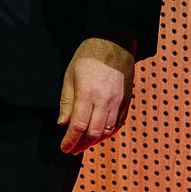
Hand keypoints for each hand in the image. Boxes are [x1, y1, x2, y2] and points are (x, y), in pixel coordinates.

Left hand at [57, 36, 135, 152]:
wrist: (114, 41)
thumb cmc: (89, 56)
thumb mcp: (70, 76)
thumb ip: (67, 102)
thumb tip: (63, 124)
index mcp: (87, 93)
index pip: (78, 126)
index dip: (70, 141)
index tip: (64, 148)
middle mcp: (105, 100)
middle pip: (94, 133)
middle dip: (81, 145)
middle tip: (73, 149)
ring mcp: (118, 101)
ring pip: (108, 132)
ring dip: (95, 141)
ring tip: (85, 144)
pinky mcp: (127, 100)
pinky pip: (119, 124)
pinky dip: (109, 133)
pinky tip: (100, 134)